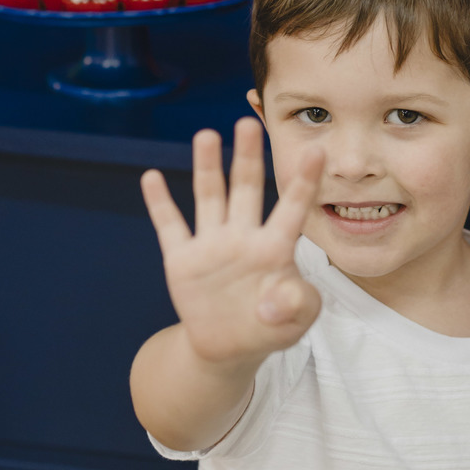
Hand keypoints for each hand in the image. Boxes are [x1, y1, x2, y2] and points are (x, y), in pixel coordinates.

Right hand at [140, 119, 323, 368]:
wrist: (229, 348)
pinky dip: (160, 203)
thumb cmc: (272, 326)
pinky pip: (170, 226)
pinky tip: (152, 178)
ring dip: (207, 167)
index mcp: (275, 248)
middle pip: (246, 189)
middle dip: (247, 157)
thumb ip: (296, 306)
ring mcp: (211, 245)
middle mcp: (243, 237)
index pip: (292, 209)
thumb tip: (279, 298)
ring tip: (206, 135)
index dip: (304, 182)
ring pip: (209, 197)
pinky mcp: (183, 259)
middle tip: (249, 122)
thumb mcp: (296, 322)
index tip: (318, 151)